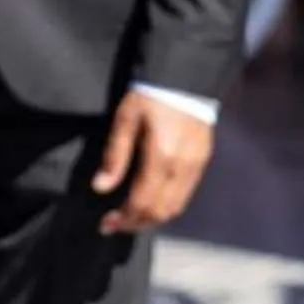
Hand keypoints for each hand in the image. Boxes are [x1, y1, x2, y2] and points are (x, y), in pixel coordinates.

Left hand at [90, 91, 214, 235]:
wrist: (185, 78)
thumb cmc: (150, 96)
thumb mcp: (126, 119)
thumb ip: (115, 155)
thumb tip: (100, 187)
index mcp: (161, 157)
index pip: (142, 202)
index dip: (123, 219)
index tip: (106, 224)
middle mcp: (182, 168)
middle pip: (160, 212)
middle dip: (136, 223)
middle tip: (115, 225)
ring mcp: (196, 167)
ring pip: (175, 208)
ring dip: (152, 219)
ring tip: (131, 218)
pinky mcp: (203, 163)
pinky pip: (185, 196)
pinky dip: (167, 207)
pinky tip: (152, 203)